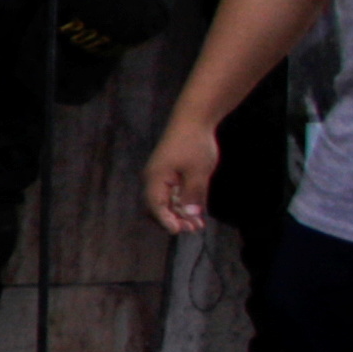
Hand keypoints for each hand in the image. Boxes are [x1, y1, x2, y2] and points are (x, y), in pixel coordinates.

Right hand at [151, 116, 222, 234]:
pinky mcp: (170, 173)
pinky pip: (173, 193)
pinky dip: (183, 203)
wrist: (193, 120)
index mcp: (155, 178)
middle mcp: (154, 179)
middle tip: (193, 229)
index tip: (179, 231)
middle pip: (158, 207)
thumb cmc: (194, 144)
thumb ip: (193, 195)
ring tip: (198, 225)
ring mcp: (161, 176)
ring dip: (180, 213)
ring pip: (167, 201)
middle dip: (174, 220)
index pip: (156, 206)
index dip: (166, 220)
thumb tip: (190, 215)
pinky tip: (197, 211)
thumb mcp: (198, 172)